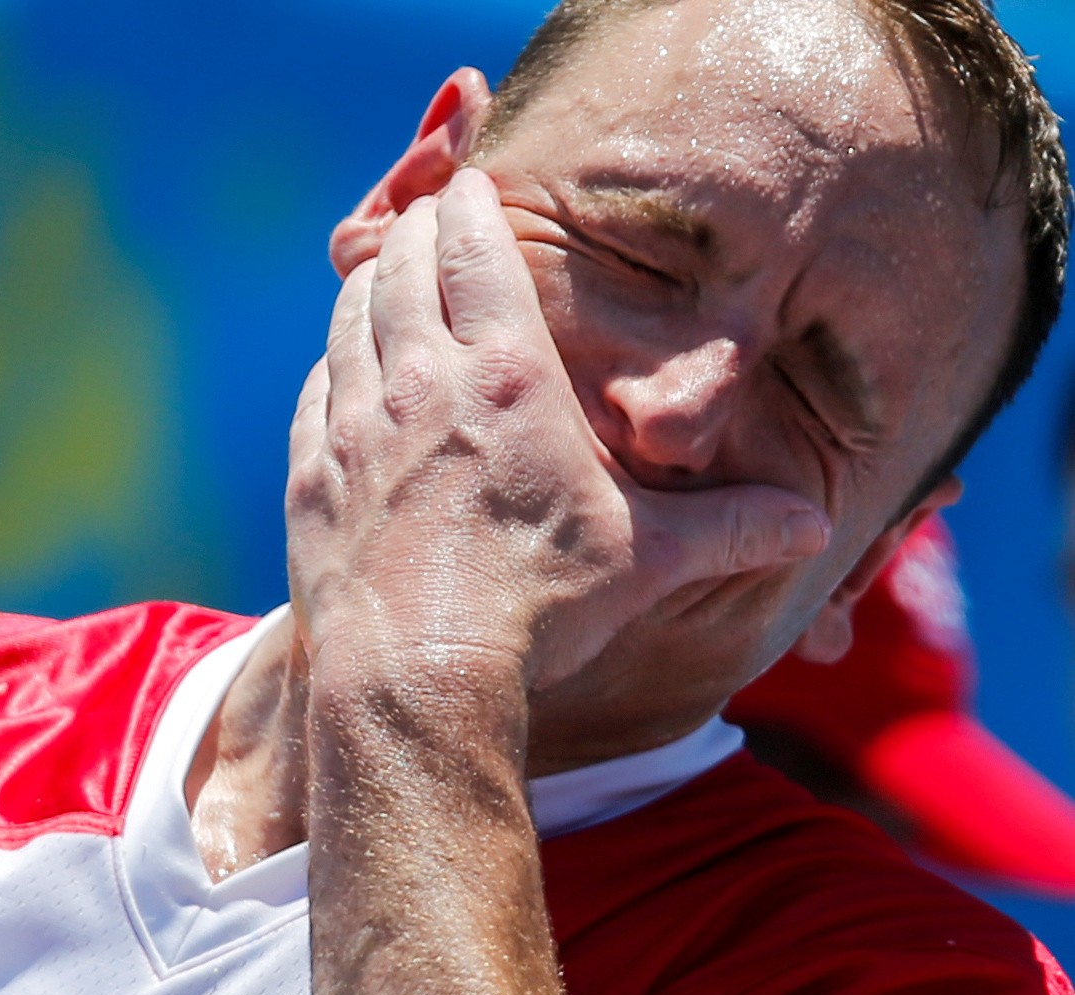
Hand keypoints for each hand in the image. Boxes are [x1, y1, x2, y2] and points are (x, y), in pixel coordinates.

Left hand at [285, 169, 829, 689]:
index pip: (475, 250)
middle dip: (418, 232)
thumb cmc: (539, 611)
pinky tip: (343, 367)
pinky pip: (316, 391)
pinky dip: (332, 364)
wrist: (417, 676)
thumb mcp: (650, 563)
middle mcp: (421, 383)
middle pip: (403, 268)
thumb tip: (814, 526)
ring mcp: (353, 427)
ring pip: (349, 320)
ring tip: (383, 276)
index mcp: (507, 376)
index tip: (469, 188)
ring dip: (369, 288)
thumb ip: (733, 529)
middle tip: (429, 218)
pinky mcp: (309, 476)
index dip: (469, 209)